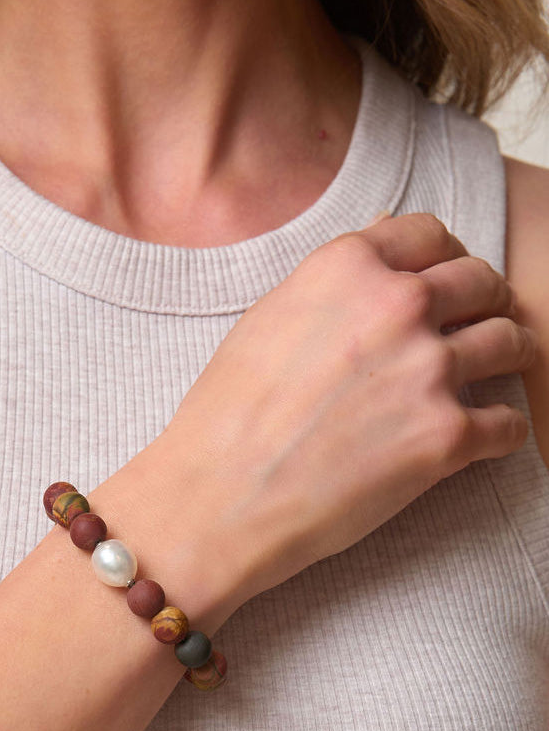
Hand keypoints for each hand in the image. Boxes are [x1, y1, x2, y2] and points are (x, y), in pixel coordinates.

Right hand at [153, 213, 535, 600]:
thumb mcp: (268, 321)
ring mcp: (427, 370)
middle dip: (485, 302)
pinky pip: (509, 422)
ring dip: (506, 356)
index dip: (443, 256)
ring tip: (490, 374)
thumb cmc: (226, 414)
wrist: (219, 496)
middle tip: (476, 324)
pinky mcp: (447, 437)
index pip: (429, 234)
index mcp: (347, 268)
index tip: (445, 280)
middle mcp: (397, 305)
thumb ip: (333, 284)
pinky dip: (500, 430)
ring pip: (511, 343)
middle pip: (481, 282)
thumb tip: (379, 251)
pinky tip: (478, 436)